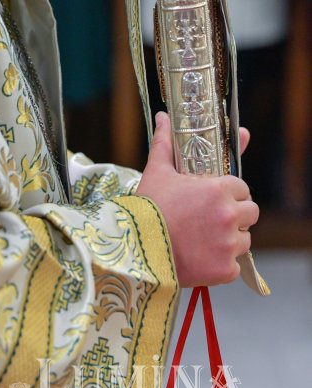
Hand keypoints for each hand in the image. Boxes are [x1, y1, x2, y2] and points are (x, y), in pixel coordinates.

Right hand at [137, 112, 258, 287]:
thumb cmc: (148, 207)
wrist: (137, 250)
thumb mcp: (157, 171)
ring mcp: (229, 244)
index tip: (213, 198)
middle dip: (235, 215)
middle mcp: (229, 215)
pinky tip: (201, 257)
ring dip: (230, 239)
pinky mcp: (225, 270)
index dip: (229, 192)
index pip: (242, 187)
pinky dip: (221, 264)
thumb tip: (164, 117)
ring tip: (204, 240)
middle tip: (210, 219)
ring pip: (245, 239)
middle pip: (250, 212)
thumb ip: (165, 143)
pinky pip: (234, 265)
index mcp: (218, 189)